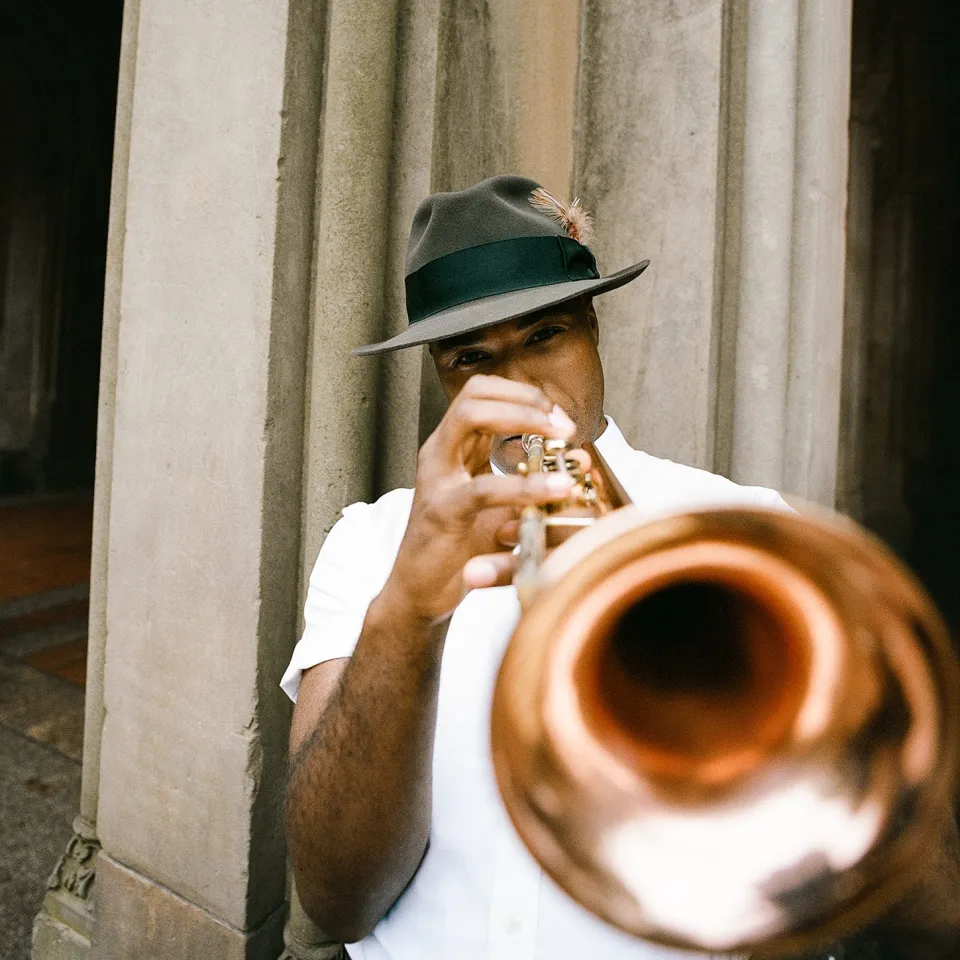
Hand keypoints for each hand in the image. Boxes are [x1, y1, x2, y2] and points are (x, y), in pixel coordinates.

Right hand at [381, 375, 575, 623]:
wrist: (421, 593)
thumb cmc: (460, 548)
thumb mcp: (501, 506)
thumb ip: (532, 480)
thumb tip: (580, 459)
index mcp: (453, 447)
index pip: (483, 392)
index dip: (525, 394)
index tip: (559, 417)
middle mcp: (439, 453)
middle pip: (475, 393)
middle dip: (525, 400)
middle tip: (563, 425)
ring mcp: (436, 478)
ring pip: (471, 418)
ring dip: (522, 419)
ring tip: (561, 439)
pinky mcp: (441, 511)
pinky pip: (483, 487)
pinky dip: (524, 485)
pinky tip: (555, 488)